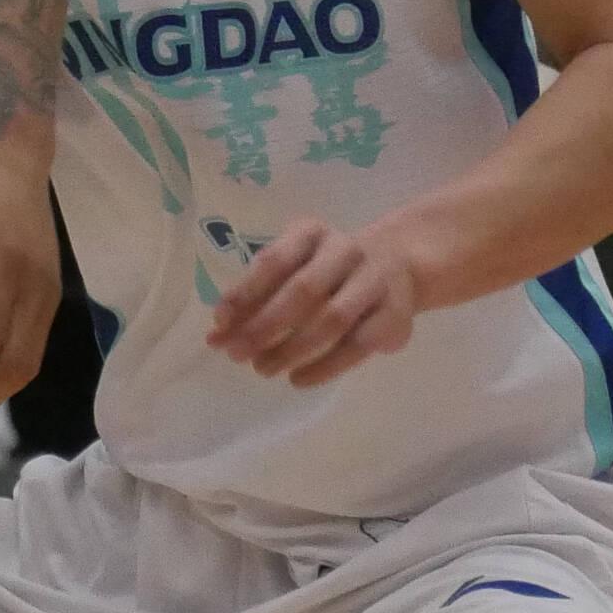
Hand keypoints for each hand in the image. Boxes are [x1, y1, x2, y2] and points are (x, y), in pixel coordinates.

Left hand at [206, 217, 416, 387]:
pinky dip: (326, 366)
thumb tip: (215, 337)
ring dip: (293, 349)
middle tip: (237, 354)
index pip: (274, 261)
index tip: (220, 325)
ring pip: (332, 319)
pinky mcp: (396, 313)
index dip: (245, 293)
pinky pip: (359, 345)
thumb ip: (254, 299)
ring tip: (263, 369)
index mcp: (311, 233)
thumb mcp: (289, 271)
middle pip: (302, 291)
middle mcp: (345, 249)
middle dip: (265, 326)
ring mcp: (375, 279)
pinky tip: (299, 379)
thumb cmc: (324, 270)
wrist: (397, 265)